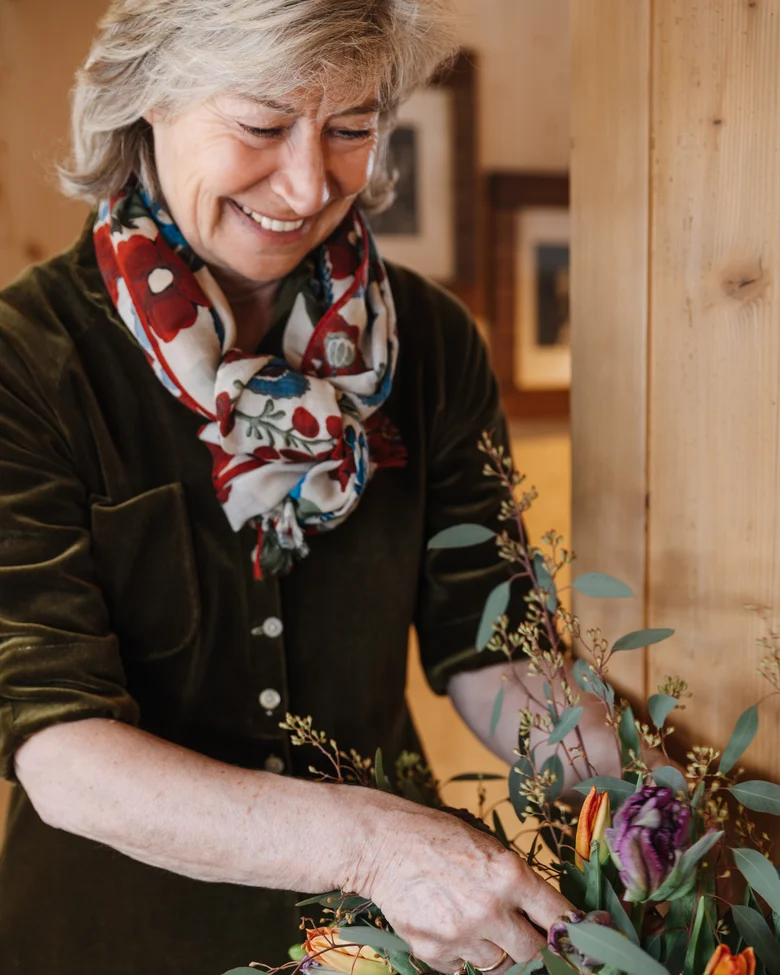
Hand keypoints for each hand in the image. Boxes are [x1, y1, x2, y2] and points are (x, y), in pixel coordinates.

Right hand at [353, 798, 573, 972]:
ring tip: (475, 922)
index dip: (572, 933)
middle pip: (533, 953)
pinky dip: (463, 956)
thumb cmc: (439, 837)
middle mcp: (490, 909)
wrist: (384, 844)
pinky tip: (450, 927)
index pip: (560, 918)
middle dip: (533, 947)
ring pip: (499, 965)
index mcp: (509, 875)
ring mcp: (461, 935)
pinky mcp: (434, 952)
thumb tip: (549, 919)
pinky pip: (464, 969)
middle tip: (523, 935)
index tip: (576, 941)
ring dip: (495, 950)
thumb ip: (518, 883)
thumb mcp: (488, 847)